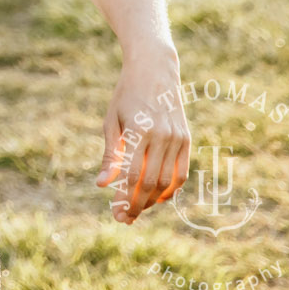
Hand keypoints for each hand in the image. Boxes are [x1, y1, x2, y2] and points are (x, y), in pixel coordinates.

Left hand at [95, 46, 190, 223]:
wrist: (154, 70)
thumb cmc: (126, 95)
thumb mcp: (111, 120)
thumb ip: (111, 155)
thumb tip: (102, 185)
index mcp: (139, 130)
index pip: (133, 176)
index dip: (125, 199)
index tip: (117, 215)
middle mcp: (162, 136)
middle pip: (152, 183)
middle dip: (138, 205)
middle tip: (124, 219)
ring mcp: (178, 138)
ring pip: (168, 182)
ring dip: (153, 201)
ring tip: (137, 209)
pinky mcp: (187, 139)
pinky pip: (181, 173)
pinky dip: (170, 189)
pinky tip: (156, 198)